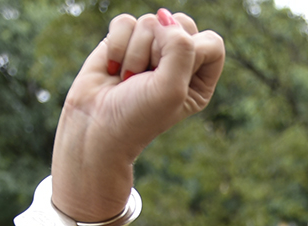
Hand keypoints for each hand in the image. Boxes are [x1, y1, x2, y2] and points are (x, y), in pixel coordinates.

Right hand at [51, 9, 224, 220]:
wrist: (95, 126)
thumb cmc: (138, 115)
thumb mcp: (171, 88)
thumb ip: (181, 47)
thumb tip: (165, 17)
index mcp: (200, 79)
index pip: (212, 43)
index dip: (191, 52)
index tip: (171, 75)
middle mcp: (179, 62)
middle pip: (183, 24)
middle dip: (160, 49)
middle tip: (148, 77)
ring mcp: (151, 49)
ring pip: (151, 21)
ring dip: (135, 53)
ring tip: (129, 80)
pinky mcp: (124, 42)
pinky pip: (125, 22)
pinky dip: (117, 45)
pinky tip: (114, 69)